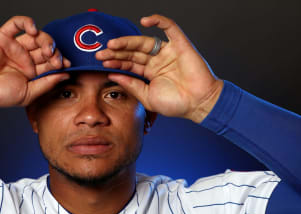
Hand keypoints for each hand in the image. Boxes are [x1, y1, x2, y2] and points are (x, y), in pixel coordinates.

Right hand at [0, 16, 70, 111]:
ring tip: (46, 49)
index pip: (51, 61)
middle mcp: (25, 57)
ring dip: (46, 39)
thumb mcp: (30, 93)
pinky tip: (33, 29)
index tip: (66, 65)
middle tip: (55, 59)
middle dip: (54, 51)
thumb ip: (48, 83)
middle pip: (46, 47)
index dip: (60, 60)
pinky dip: (27, 22)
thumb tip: (66, 75)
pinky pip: (16, 24)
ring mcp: (15, 47)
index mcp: (33, 71)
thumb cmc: (0, 95)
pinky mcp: (4, 38)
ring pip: (36, 35)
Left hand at [95, 14, 223, 122]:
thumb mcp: (147, 97)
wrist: (198, 104)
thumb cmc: (176, 104)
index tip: (102, 62)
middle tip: (102, 53)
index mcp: (150, 73)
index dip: (116, 62)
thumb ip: (131, 85)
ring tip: (114, 44)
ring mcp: (168, 52)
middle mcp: (157, 61)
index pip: (130, 64)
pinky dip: (159, 21)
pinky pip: (169, 28)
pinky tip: (145, 21)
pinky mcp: (180, 45)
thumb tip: (113, 76)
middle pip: (133, 52)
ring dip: (128, 41)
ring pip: (145, 42)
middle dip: (117, 52)